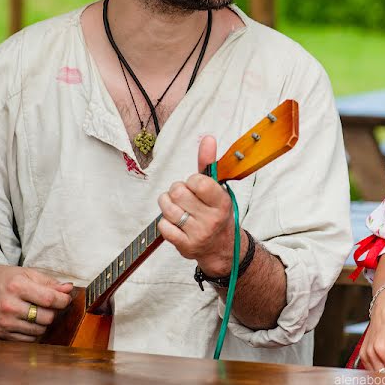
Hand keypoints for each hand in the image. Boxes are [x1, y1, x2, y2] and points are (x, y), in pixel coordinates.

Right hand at [0, 263, 73, 340]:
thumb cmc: (5, 279)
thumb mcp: (27, 273)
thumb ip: (49, 282)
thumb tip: (69, 289)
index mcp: (17, 287)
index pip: (49, 299)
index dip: (63, 300)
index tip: (66, 299)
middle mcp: (9, 306)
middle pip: (47, 317)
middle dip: (54, 312)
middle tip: (50, 305)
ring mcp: (4, 322)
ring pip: (39, 330)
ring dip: (44, 322)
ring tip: (38, 312)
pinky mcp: (0, 334)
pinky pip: (28, 339)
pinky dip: (34, 331)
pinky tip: (29, 321)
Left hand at [158, 135, 235, 275]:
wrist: (221, 246)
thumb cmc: (216, 211)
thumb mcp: (217, 188)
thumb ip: (209, 163)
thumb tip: (207, 138)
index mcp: (222, 202)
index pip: (198, 182)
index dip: (191, 181)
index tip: (196, 186)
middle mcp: (211, 219)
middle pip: (178, 193)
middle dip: (176, 190)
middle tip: (184, 196)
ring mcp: (198, 234)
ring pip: (167, 209)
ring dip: (167, 204)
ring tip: (176, 206)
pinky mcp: (185, 246)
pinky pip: (163, 226)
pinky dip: (165, 222)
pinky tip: (175, 222)